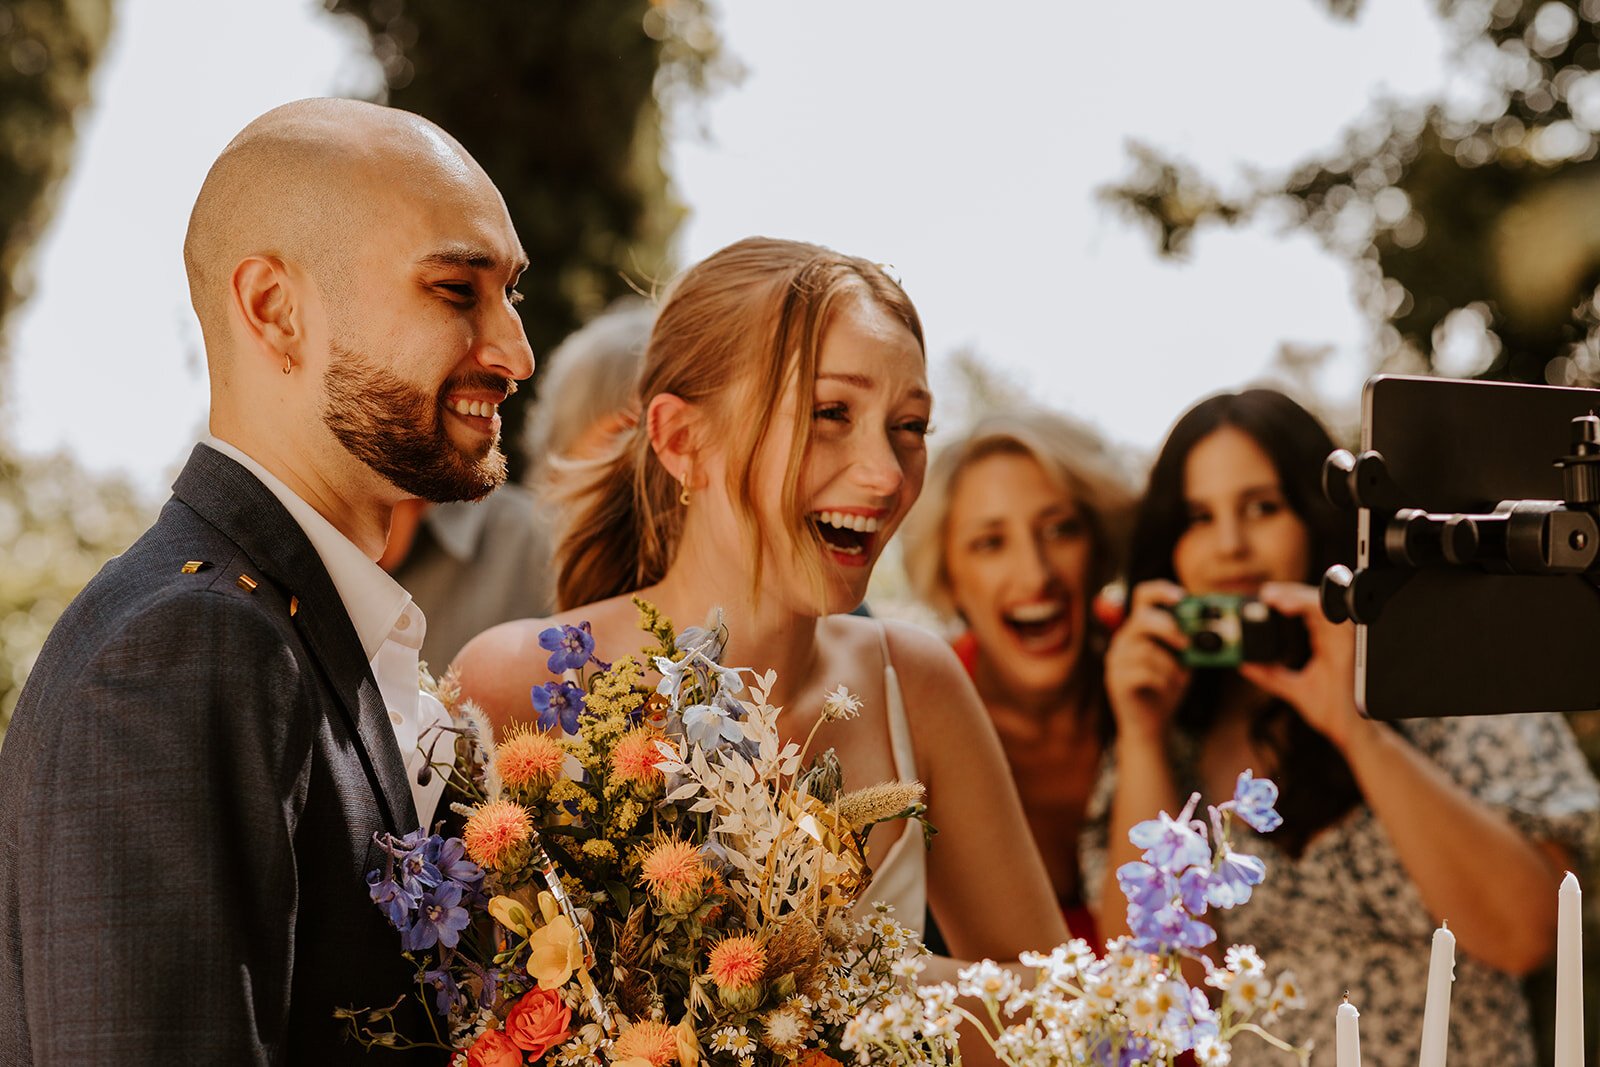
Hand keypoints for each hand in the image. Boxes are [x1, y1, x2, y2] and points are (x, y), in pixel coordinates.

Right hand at [1104, 580, 1191, 745]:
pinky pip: (1143, 673)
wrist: (1150, 725)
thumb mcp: (1180, 660)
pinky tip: (1163, 689)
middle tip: (1185, 643)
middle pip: (1141, 619)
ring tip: (1173, 680)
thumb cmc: (1165, 689)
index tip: (1182, 597)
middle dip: (1167, 628)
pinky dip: (1161, 681)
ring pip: (1146, 650)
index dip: (1161, 591)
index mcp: (1139, 630)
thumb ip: (1186, 642)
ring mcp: (1116, 660)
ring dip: (1168, 666)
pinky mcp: (1116, 680)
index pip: (1143, 596)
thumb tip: (1206, 628)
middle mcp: (1123, 641)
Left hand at [1238, 581, 1362, 751]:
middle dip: (1289, 593)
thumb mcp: (1293, 689)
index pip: (1307, 611)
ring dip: (1296, 596)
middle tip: (1265, 594)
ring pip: (1324, 603)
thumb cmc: (1332, 710)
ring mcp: (1344, 639)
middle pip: (1315, 602)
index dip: (1288, 600)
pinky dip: (1308, 606)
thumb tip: (1244, 665)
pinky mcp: (1348, 644)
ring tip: (1272, 598)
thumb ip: (1270, 675)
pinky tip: (1288, 606)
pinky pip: (1330, 615)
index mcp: (1326, 643)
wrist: (1350, 732)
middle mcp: (1336, 638)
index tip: (1264, 599)